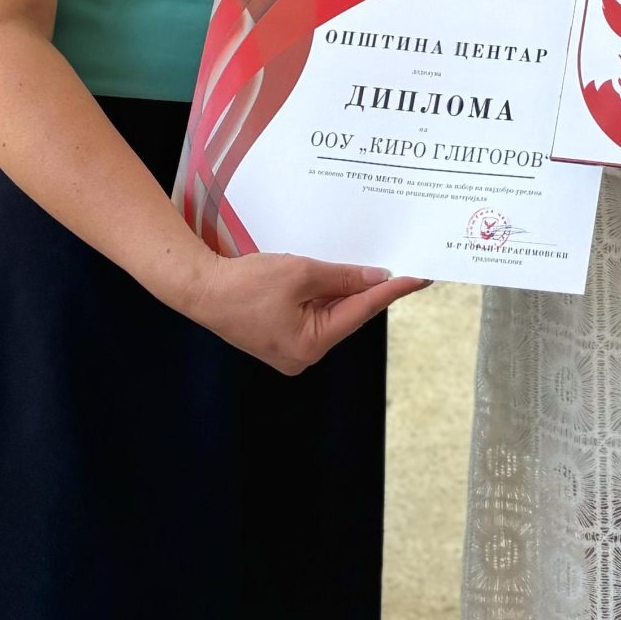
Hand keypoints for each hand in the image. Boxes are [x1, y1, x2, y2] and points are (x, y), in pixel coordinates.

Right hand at [177, 250, 427, 374]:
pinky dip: (329, 295)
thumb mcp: (301, 273)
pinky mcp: (283, 337)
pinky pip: (316, 314)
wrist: (201, 289)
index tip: (420, 277)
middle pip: (349, 314)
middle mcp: (304, 354)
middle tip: (405, 266)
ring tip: (378, 266)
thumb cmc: (245, 284)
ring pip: (333, 313)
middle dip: (372, 289)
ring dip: (350, 290)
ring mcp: (293, 348)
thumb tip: (377, 277)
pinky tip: (344, 275)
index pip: (362, 311)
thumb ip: (342, 277)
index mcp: (310, 344)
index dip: (392, 290)